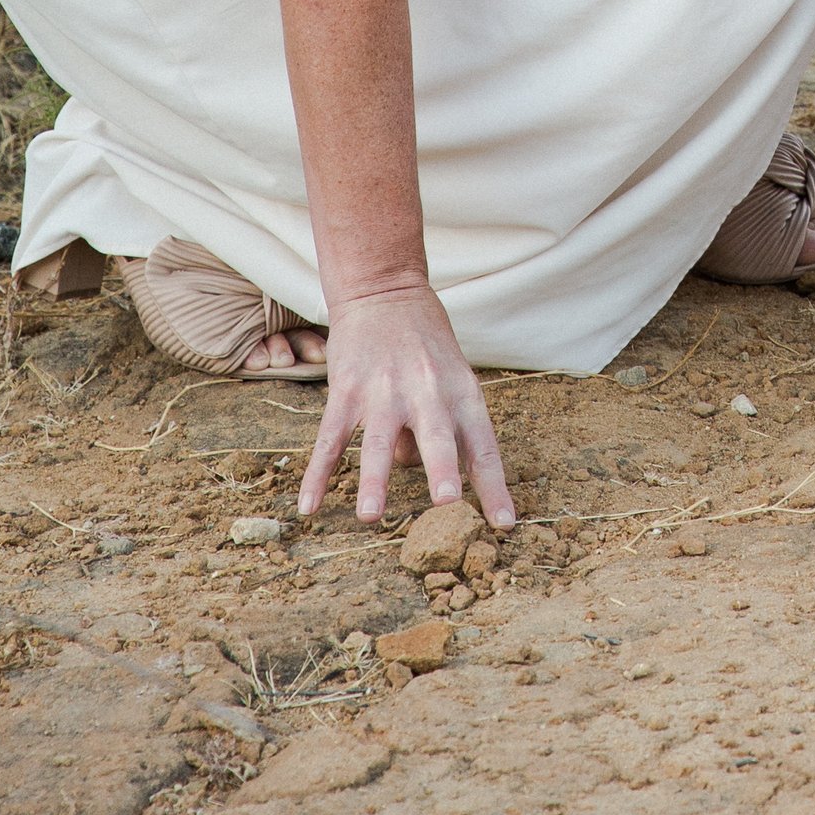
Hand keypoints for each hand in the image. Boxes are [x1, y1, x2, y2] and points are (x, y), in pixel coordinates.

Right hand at [299, 279, 513, 529]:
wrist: (384, 290)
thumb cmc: (426, 344)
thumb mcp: (450, 378)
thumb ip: (441, 427)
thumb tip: (411, 469)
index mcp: (462, 391)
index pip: (483, 444)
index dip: (494, 485)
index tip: (505, 525)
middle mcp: (426, 390)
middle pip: (437, 435)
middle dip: (442, 468)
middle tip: (447, 503)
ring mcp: (383, 390)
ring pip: (378, 441)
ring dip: (375, 479)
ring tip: (371, 518)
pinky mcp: (346, 390)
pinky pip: (331, 438)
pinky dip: (318, 474)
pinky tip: (309, 506)